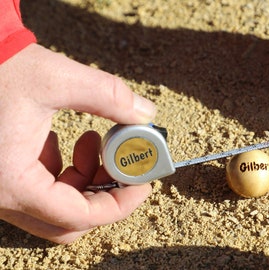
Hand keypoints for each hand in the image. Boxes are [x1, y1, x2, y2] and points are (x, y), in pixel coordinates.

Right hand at [0, 44, 155, 243]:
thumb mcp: (56, 79)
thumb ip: (108, 95)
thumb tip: (146, 113)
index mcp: (13, 182)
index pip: (78, 217)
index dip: (120, 204)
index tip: (143, 184)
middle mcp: (1, 197)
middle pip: (69, 220)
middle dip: (104, 193)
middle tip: (123, 164)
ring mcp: (0, 191)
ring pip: (57, 207)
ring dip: (85, 179)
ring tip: (93, 141)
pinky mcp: (3, 179)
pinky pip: (42, 192)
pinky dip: (65, 174)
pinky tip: (68, 144)